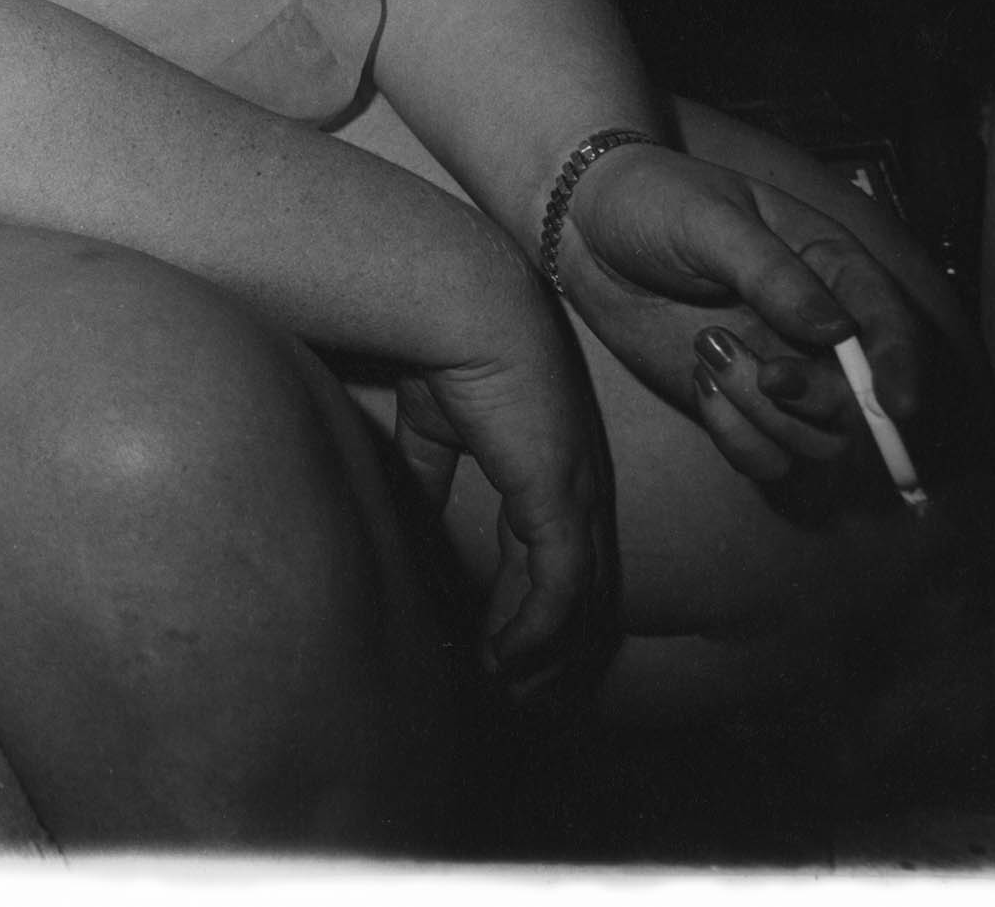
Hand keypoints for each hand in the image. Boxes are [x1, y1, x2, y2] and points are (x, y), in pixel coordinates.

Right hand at [386, 243, 613, 702]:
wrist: (453, 298)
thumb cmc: (438, 341)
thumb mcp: (431, 419)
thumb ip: (429, 468)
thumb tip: (410, 511)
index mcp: (550, 457)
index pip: (557, 551)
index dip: (533, 605)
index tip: (503, 649)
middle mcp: (576, 480)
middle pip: (584, 590)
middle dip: (556, 650)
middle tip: (523, 696)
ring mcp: (576, 489)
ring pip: (582, 601)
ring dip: (549, 656)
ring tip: (512, 693)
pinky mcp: (559, 495)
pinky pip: (560, 588)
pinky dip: (536, 632)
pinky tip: (504, 659)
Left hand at [550, 142, 928, 492]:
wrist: (583, 226)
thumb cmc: (653, 201)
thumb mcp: (710, 219)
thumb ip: (772, 272)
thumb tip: (836, 329)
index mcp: (828, 266)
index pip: (889, 323)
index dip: (903, 367)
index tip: (894, 405)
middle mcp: (817, 329)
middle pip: (862, 400)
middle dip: (821, 399)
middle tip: (767, 374)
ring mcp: (780, 371)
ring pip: (816, 439)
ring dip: (768, 415)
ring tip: (706, 350)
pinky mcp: (739, 404)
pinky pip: (765, 456)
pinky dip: (739, 437)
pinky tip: (699, 381)